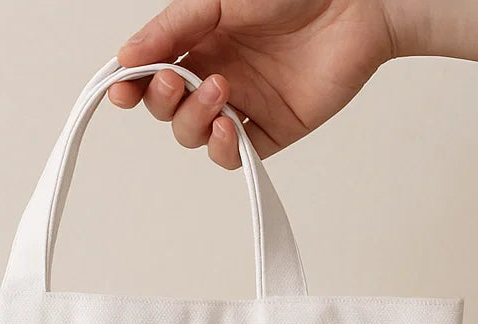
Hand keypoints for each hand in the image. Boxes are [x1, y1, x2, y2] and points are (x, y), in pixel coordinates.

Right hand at [109, 0, 401, 167]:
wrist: (355, 7)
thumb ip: (171, 28)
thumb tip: (125, 57)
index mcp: (199, 42)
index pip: (151, 75)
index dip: (131, 88)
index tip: (122, 90)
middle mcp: (215, 75)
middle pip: (167, 111)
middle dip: (162, 102)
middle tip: (175, 82)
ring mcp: (241, 106)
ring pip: (194, 135)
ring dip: (194, 119)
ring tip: (219, 90)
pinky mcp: (269, 131)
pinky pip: (232, 156)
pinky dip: (222, 147)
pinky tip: (227, 125)